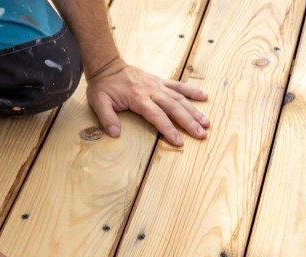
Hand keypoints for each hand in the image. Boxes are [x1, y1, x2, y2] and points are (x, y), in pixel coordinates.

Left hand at [87, 59, 208, 145]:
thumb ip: (107, 118)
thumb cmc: (103, 86)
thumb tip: (115, 134)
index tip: (178, 141)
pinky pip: (178, 86)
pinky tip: (204, 97)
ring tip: (206, 122)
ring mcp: (158, 85)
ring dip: (194, 110)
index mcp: (138, 98)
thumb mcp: (98, 102)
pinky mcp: (160, 81)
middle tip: (201, 134)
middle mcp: (152, 91)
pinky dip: (191, 91)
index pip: (157, 116)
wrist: (107, 65)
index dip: (168, 129)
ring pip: (180, 98)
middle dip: (189, 122)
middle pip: (174, 107)